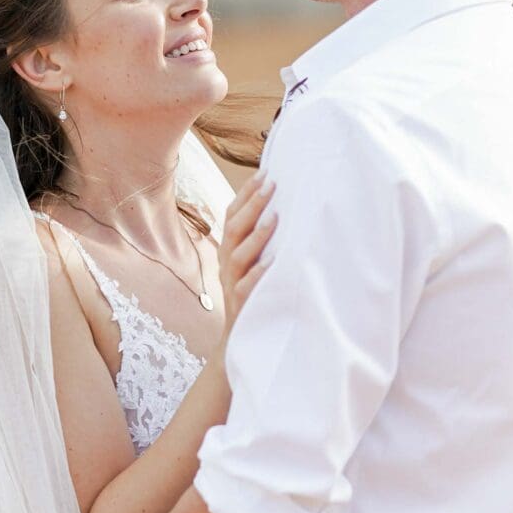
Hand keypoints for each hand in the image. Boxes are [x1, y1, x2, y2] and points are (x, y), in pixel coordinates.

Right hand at [218, 175, 276, 339]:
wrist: (240, 339)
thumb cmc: (253, 294)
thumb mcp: (254, 262)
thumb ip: (261, 239)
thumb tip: (286, 208)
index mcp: (229, 250)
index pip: (232, 215)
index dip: (246, 194)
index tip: (265, 173)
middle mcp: (226, 263)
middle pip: (234, 229)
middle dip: (252, 205)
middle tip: (272, 184)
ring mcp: (231, 284)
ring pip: (237, 256)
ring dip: (256, 236)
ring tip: (275, 218)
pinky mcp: (240, 305)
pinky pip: (245, 288)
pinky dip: (257, 274)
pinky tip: (272, 263)